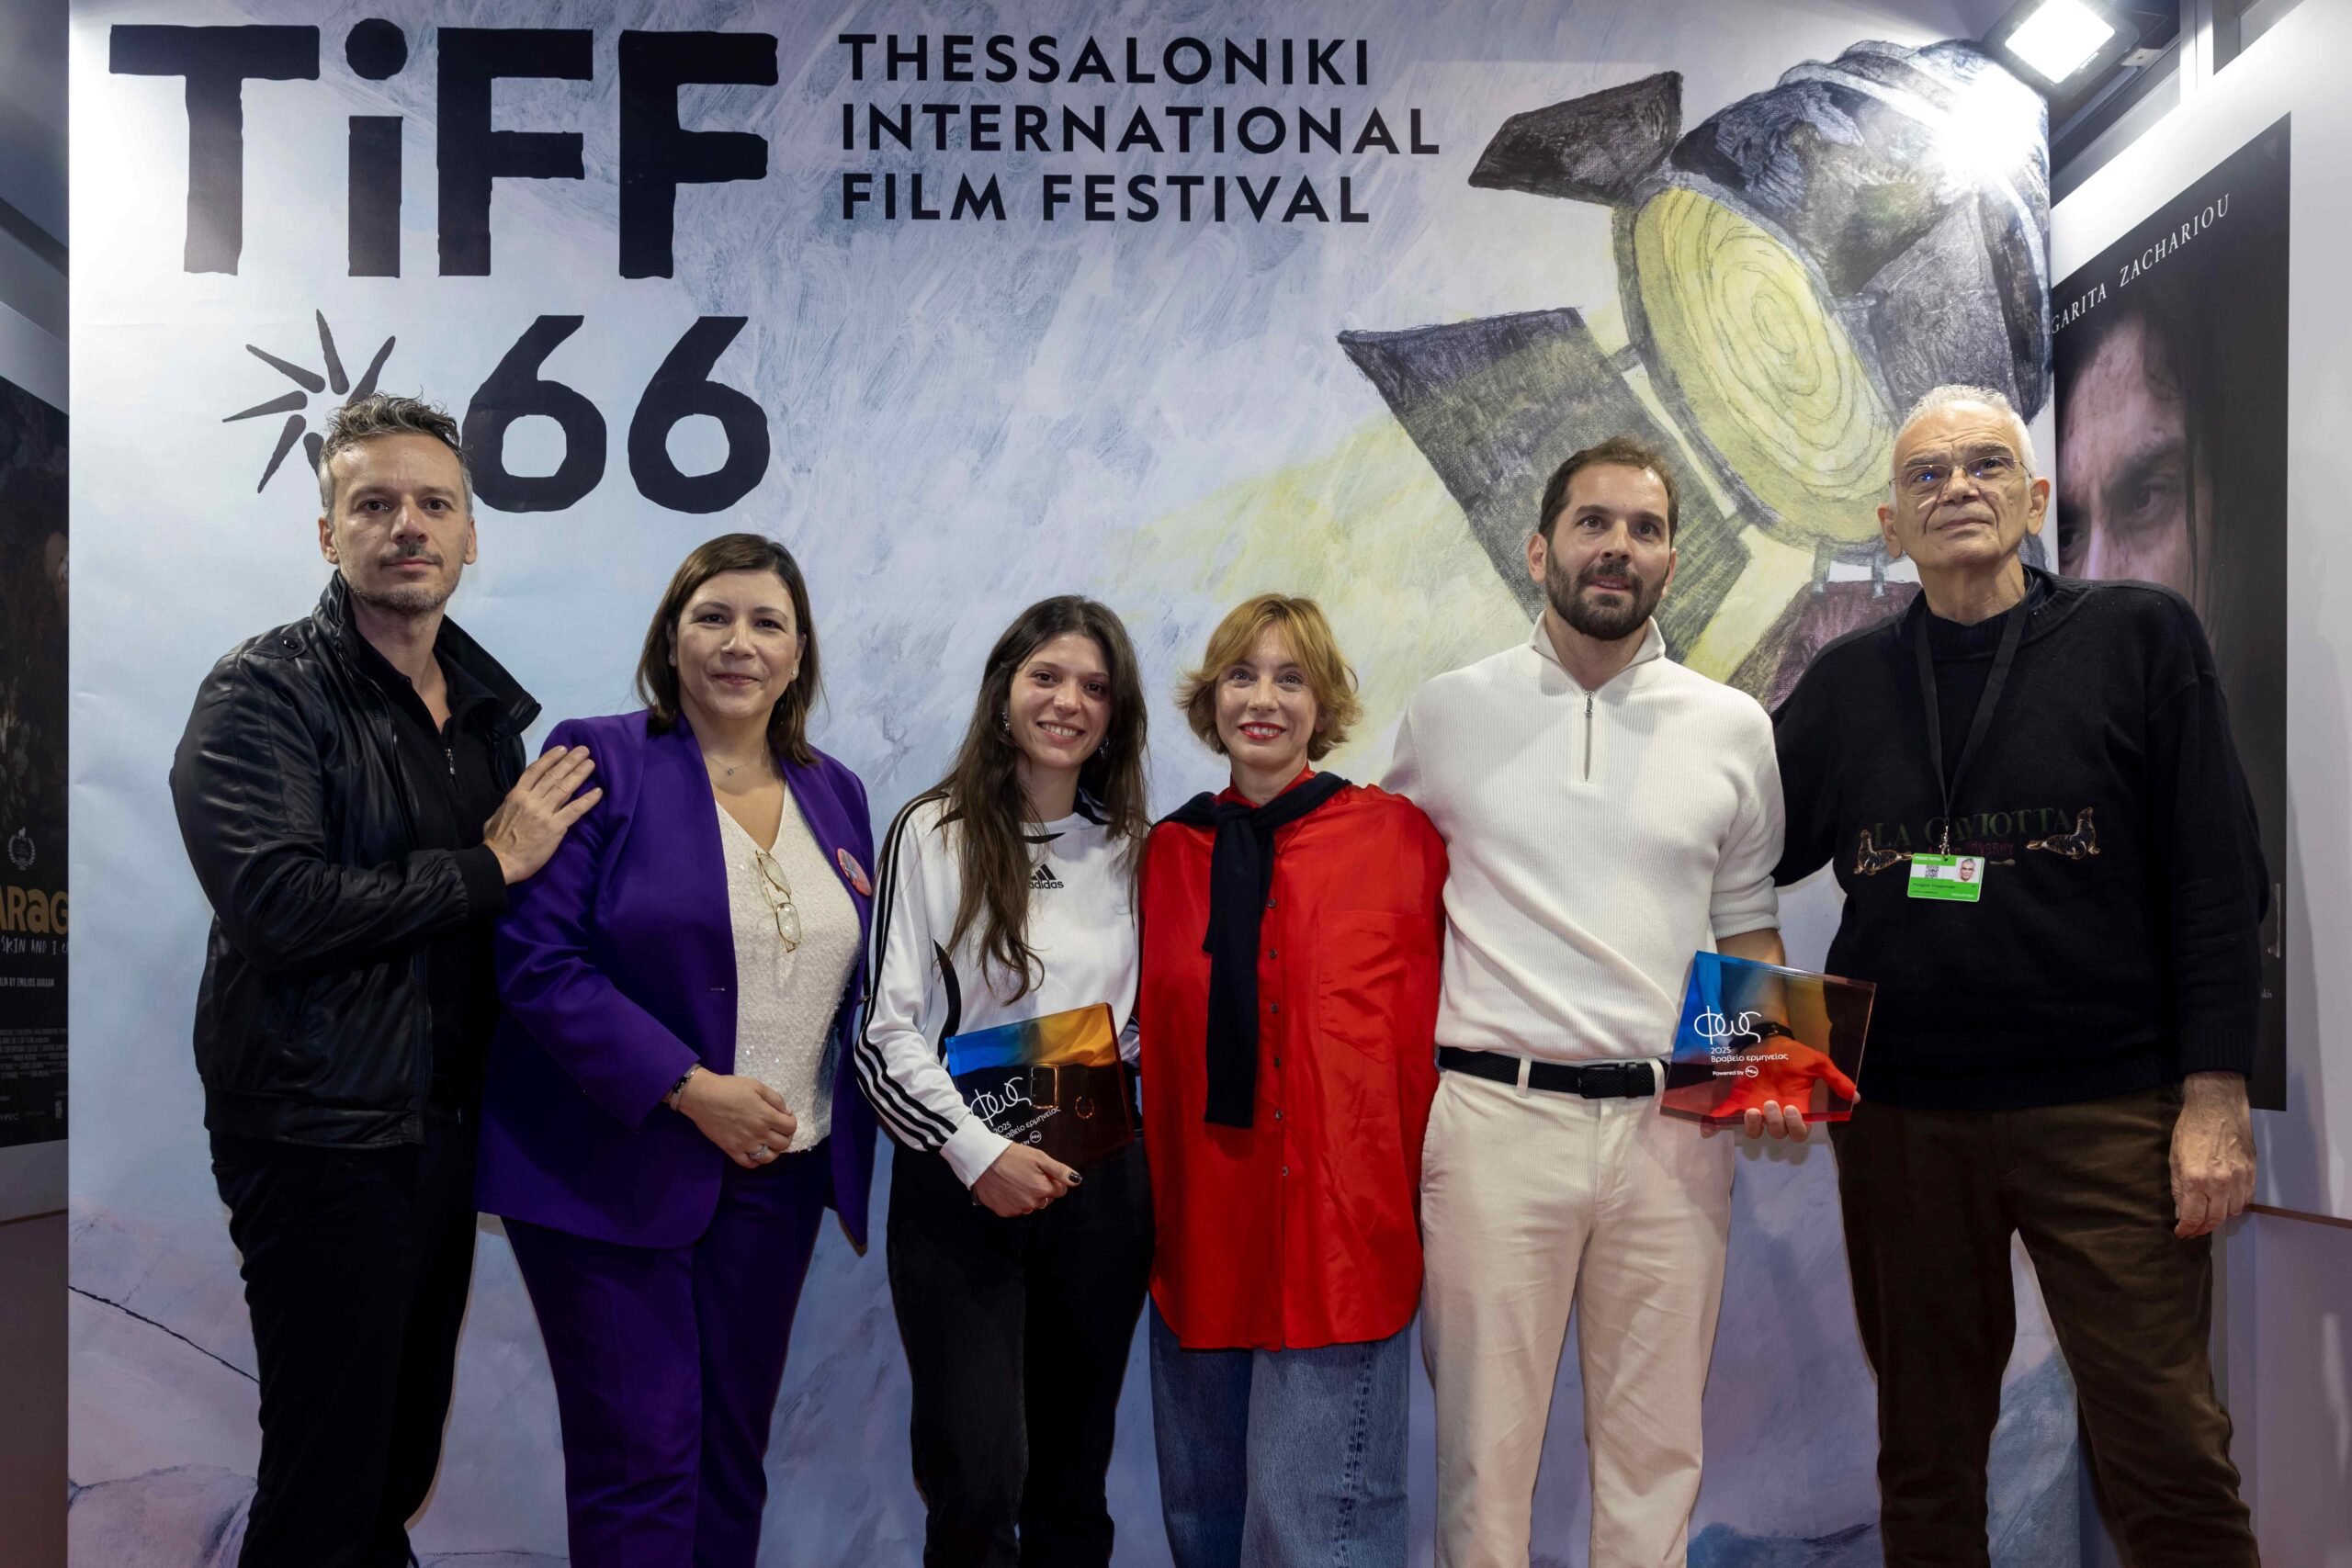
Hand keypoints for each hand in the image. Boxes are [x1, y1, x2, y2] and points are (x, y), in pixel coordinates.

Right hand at [484, 745, 601, 883]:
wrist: (499, 862)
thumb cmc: (495, 842)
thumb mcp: (496, 816)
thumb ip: (508, 805)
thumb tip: (514, 800)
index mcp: (516, 795)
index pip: (535, 771)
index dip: (550, 758)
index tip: (562, 749)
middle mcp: (531, 800)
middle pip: (554, 775)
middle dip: (570, 761)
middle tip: (584, 750)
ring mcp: (544, 812)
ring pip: (565, 788)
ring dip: (580, 774)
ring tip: (591, 763)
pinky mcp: (555, 827)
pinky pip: (575, 810)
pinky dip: (587, 800)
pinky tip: (598, 792)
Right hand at [678, 1071, 797, 1168]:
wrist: (702, 1097)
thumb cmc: (730, 1088)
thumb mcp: (757, 1086)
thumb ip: (775, 1099)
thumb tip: (786, 1112)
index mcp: (766, 1116)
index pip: (791, 1127)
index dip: (791, 1122)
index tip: (784, 1117)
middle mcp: (759, 1133)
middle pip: (783, 1144)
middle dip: (785, 1136)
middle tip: (778, 1129)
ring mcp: (745, 1145)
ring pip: (768, 1158)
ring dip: (773, 1151)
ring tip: (768, 1142)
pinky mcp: (731, 1151)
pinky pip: (749, 1164)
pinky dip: (755, 1161)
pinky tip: (755, 1152)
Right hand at [971, 1144, 1078, 1216]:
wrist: (982, 1160)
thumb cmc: (1012, 1155)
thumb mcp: (1039, 1157)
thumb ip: (1059, 1171)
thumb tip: (1077, 1180)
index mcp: (1042, 1189)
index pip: (1061, 1191)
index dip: (1054, 1180)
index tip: (1043, 1171)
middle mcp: (1031, 1204)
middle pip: (1046, 1199)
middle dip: (1042, 1188)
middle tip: (1028, 1174)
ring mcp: (1017, 1209)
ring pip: (1031, 1205)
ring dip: (1029, 1196)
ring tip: (1016, 1180)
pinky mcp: (1003, 1212)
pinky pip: (1016, 1209)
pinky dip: (1014, 1201)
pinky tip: (1007, 1188)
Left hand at [1716, 1040, 1860, 1140]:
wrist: (1767, 1039)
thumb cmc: (1793, 1053)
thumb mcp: (1816, 1063)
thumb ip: (1835, 1080)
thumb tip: (1857, 1098)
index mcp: (1796, 1106)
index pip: (1799, 1132)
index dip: (1796, 1127)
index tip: (1793, 1109)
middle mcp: (1775, 1112)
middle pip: (1777, 1134)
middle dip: (1775, 1124)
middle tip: (1772, 1104)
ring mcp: (1755, 1108)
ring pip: (1753, 1131)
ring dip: (1752, 1126)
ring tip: (1752, 1110)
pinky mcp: (1736, 1101)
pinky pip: (1724, 1119)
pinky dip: (1714, 1127)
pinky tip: (1707, 1130)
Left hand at [2171, 1071, 2254, 1237]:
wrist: (2217, 1108)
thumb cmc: (2192, 1129)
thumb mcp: (2175, 1158)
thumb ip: (2179, 1187)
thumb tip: (2181, 1211)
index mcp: (2196, 1179)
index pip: (2193, 1216)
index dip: (2187, 1229)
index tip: (2182, 1233)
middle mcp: (2220, 1183)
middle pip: (2215, 1219)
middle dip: (2203, 1228)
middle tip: (2195, 1229)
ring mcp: (2239, 1178)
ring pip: (2232, 1212)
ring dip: (2220, 1217)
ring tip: (2209, 1215)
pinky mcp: (2251, 1172)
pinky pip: (2246, 1199)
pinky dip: (2235, 1205)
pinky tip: (2225, 1202)